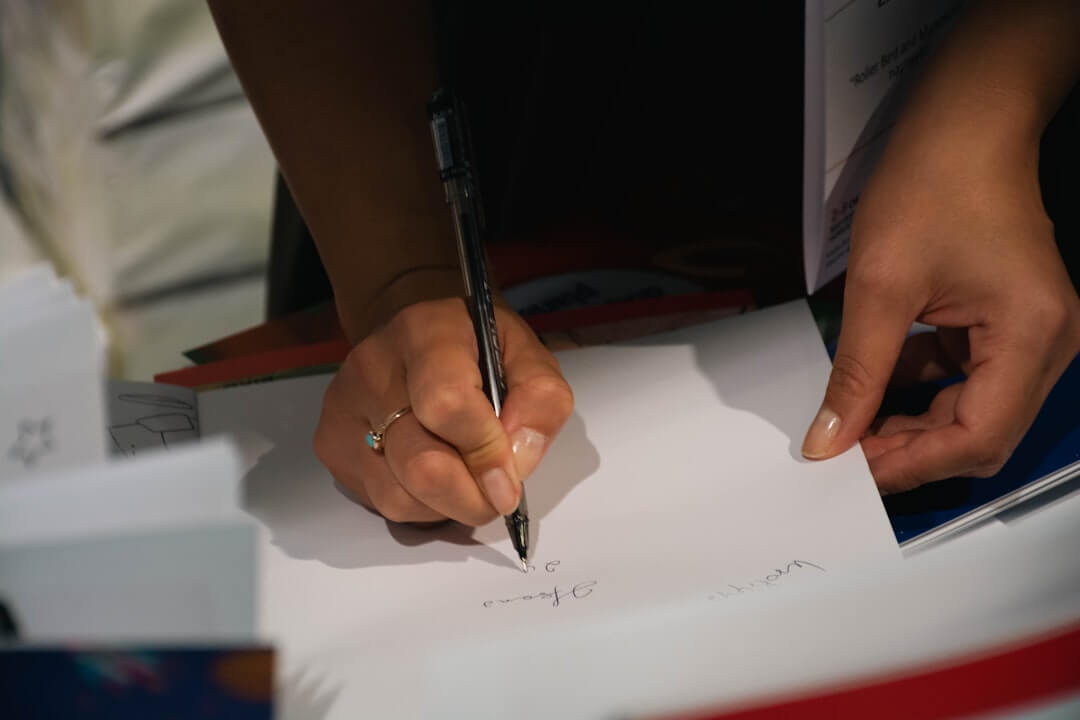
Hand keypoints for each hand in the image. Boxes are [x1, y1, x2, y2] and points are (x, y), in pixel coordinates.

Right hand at [314, 298, 573, 524]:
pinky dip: (420, 506)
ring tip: (467, 480)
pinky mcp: (330, 444)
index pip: (446, 406)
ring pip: (398, 496)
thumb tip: (518, 460)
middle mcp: (372, 368)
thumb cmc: (478, 349)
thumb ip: (540, 399)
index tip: (510, 484)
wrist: (418, 336)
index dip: (484, 453)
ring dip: (447, 506)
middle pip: (420, 464)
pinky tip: (436, 476)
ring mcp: (343, 409)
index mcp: (425, 333)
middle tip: (497, 497)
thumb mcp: (527, 356)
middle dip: (470, 497)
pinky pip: (381, 503)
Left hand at [802, 123, 1079, 492]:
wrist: (965, 124)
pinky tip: (877, 388)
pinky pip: (967, 380)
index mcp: (1032, 334)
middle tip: (847, 451)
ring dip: (913, 425)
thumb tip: (831, 436)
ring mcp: (1033, 335)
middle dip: (911, 449)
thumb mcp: (879, 287)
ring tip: (854, 425)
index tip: (854, 471)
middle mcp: (1049, 343)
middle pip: (981, 433)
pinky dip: (921, 392)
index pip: (979, 436)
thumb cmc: (934, 182)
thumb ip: (856, 372)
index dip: (913, 463)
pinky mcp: (1009, 325)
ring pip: (972, 413)